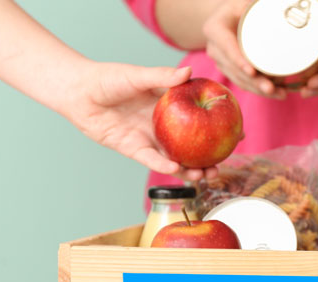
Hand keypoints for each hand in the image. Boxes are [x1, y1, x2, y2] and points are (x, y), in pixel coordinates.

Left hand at [65, 62, 216, 181]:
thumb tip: (189, 72)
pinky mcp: (133, 149)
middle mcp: (164, 124)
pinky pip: (152, 159)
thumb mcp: (136, 75)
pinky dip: (164, 164)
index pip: (202, 117)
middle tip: (225, 162)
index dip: (220, 125)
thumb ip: (161, 77)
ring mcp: (150, 138)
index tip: (239, 132)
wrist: (78, 92)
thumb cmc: (107, 79)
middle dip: (211, 156)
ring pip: (177, 157)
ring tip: (206, 174)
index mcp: (171, 105)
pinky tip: (176, 167)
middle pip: (193, 143)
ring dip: (192, 168)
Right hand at [202, 0, 286, 98]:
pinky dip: (259, 89)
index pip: (227, 47)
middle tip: (272, 88)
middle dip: (253, 82)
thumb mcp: (244, 3)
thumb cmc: (239, 7)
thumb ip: (253, 6)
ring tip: (280, 93)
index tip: (252, 71)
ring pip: (239, 80)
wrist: (229, 16)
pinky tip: (277, 93)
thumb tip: (281, 8)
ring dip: (259, 90)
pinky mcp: (230, 71)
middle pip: (234, 69)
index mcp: (215, 29)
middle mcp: (215, 48)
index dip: (239, 61)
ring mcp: (221, 62)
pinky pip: (244, 83)